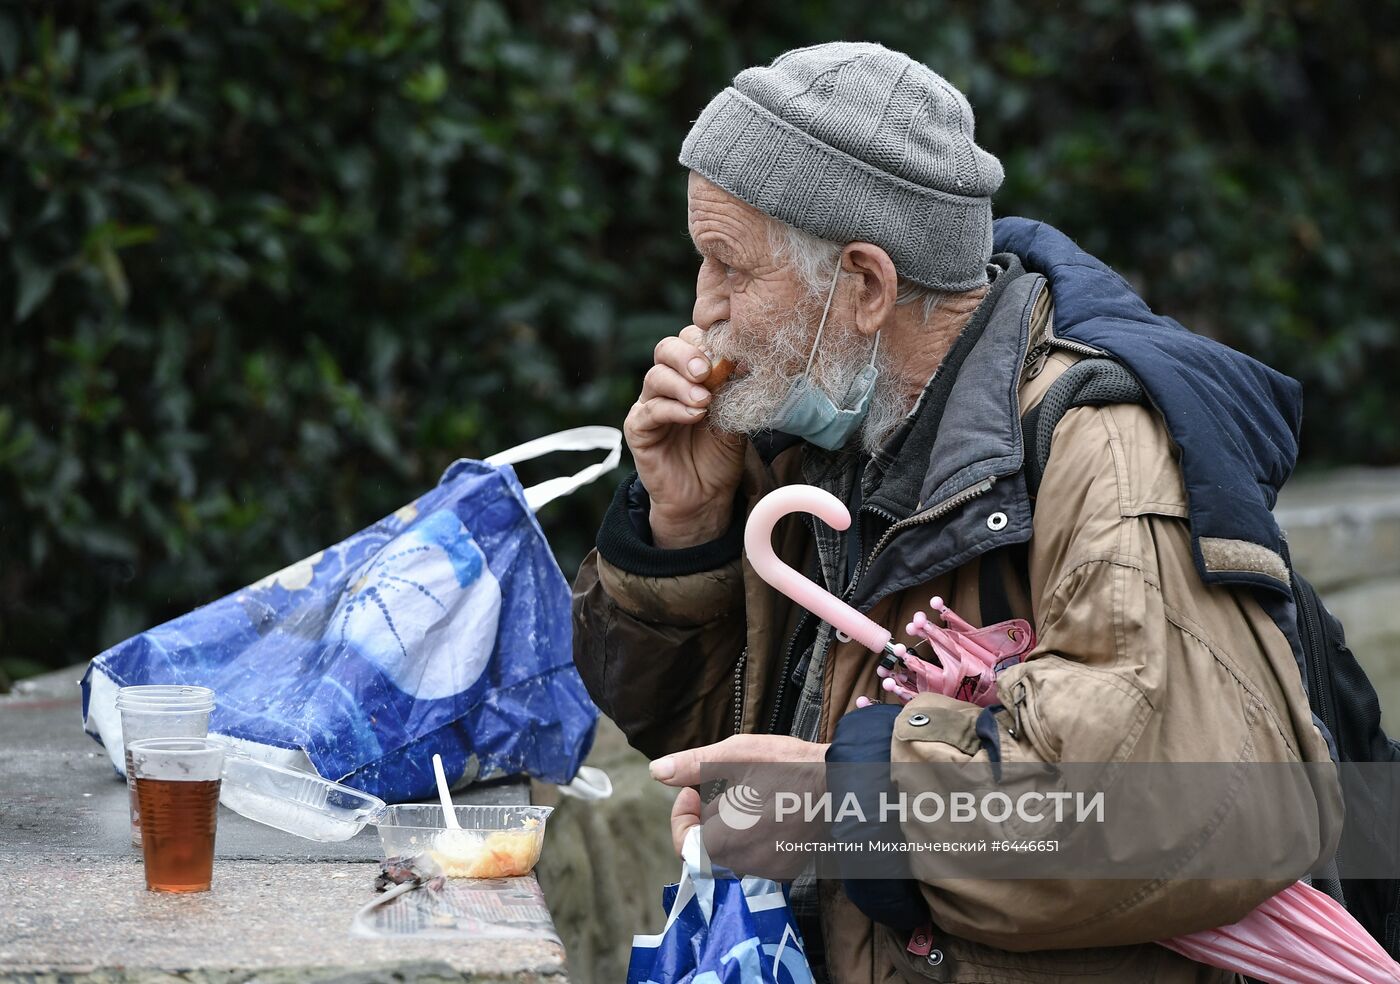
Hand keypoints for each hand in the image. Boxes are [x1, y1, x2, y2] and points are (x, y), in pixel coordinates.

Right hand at [624, 325, 745, 547]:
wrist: (705, 498)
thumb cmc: (719, 456)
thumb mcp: (734, 418)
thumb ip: (733, 391)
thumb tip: (743, 359)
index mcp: (689, 375)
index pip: (690, 340)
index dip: (706, 342)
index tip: (730, 355)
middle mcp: (667, 385)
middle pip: (666, 349)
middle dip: (687, 354)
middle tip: (707, 370)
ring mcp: (649, 405)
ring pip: (656, 376)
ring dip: (682, 385)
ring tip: (705, 401)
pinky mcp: (638, 429)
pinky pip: (649, 410)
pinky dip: (673, 409)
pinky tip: (694, 416)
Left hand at [650, 734, 829, 869]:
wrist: (843, 781)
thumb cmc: (788, 765)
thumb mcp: (734, 755)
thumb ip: (691, 767)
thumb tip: (655, 771)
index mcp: (727, 843)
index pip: (685, 847)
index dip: (682, 816)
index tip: (693, 790)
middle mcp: (747, 866)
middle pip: (707, 847)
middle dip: (707, 814)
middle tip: (722, 783)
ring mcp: (770, 870)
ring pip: (731, 851)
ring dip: (729, 823)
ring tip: (747, 792)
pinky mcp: (788, 866)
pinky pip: (756, 854)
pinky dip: (752, 832)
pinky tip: (766, 807)